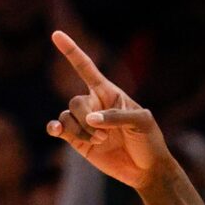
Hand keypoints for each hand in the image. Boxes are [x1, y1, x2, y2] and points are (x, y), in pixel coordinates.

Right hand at [48, 31, 169, 191]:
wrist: (147, 170)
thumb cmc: (149, 140)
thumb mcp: (142, 122)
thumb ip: (117, 116)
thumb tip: (90, 119)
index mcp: (108, 93)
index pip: (86, 68)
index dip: (72, 51)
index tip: (57, 35)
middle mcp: (93, 104)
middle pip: (76, 102)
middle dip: (86, 120)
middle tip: (104, 136)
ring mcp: (84, 122)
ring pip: (67, 117)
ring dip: (80, 131)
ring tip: (100, 142)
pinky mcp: (78, 140)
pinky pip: (59, 128)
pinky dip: (55, 128)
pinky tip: (56, 130)